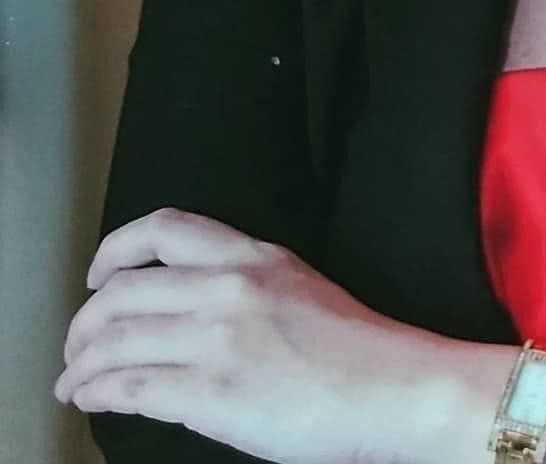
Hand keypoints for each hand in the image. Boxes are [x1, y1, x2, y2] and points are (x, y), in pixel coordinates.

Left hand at [55, 208, 487, 463]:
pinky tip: (91, 398)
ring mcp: (218, 339)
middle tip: (77, 343)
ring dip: (80, 363)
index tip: (100, 272)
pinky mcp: (212, 392)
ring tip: (73, 380)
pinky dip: (96, 392)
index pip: (166, 228)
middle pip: (122, 291)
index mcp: (256, 255)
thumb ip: (245, 285)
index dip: (116, 249)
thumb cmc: (356, 348)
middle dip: (84, 322)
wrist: (390, 388)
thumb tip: (187, 309)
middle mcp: (230, 287)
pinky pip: (129, 387)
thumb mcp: (299, 286)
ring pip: (114, 340)